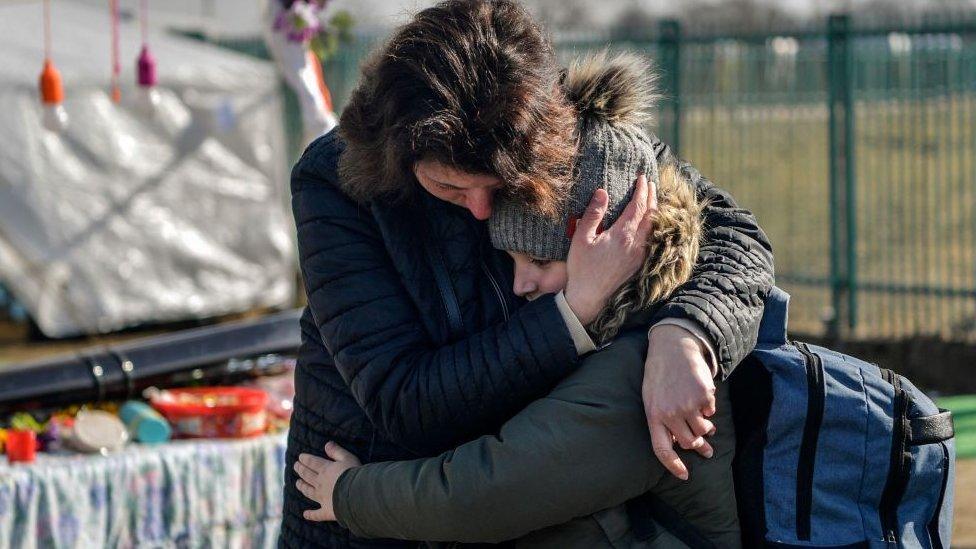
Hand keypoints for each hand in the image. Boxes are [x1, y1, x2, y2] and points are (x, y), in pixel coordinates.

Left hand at [294, 441, 361, 521]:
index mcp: (325, 470)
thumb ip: (336, 451)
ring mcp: (322, 498)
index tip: (300, 457)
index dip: (305, 459)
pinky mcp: (327, 511)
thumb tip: (327, 444)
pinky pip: (317, 514)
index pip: (312, 462)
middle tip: (295, 466)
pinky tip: (305, 514)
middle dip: (300, 470)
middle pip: (307, 475)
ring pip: (309, 492)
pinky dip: (311, 514)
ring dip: (302, 487)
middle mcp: (320, 483)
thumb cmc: (354, 474)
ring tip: (297, 483)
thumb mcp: (347, 458)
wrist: (356, 495)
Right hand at [564, 173, 657, 324]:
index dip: (642, 190)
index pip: (638, 206)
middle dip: (652, 196)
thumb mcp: (581, 238)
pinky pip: (651, 239)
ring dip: (654, 210)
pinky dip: (653, 225)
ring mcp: (640, 255)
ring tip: (652, 198)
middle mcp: (636, 244)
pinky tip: (649, 223)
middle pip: (651, 215)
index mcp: (622, 235)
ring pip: (653, 227)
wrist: (588, 297)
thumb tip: (602, 192)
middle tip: (650, 183)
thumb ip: (593, 214)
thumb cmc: (581, 268)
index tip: (642, 178)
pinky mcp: (639, 263)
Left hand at [643, 324, 716, 479]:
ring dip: (706, 428)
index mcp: (653, 415)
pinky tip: (702, 397)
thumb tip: (678, 440)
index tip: (684, 476)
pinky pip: (711, 411)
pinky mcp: (704, 395)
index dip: (673, 465)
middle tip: (707, 450)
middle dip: (699, 446)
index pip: (662, 449)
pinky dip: (709, 408)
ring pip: (703, 429)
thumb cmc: (659, 373)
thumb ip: (662, 419)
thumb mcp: (651, 397)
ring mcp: (689, 405)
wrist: (673, 346)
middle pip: (689, 442)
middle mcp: (671, 413)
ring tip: (707, 426)